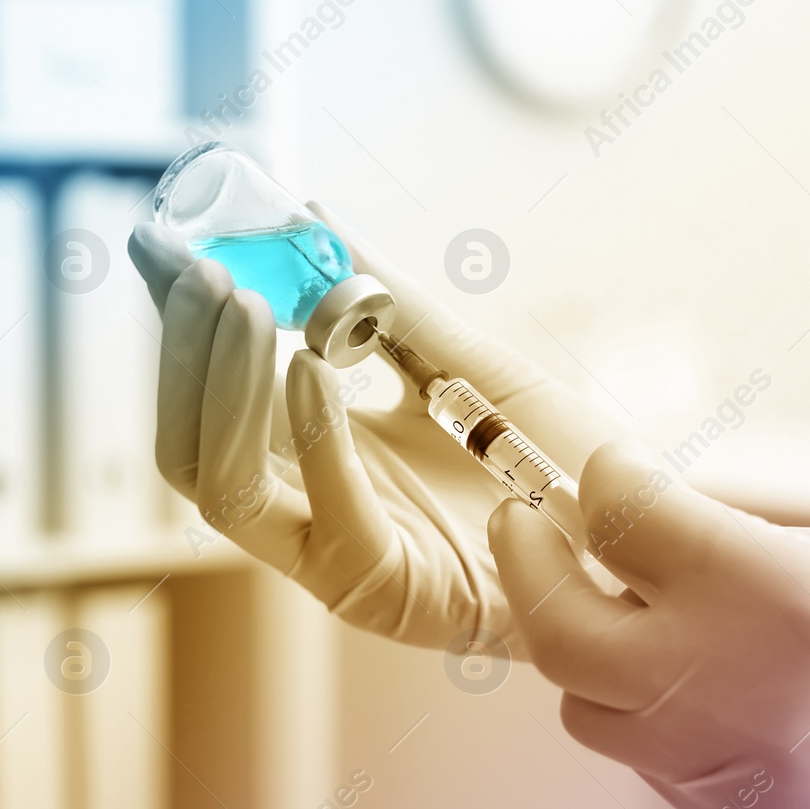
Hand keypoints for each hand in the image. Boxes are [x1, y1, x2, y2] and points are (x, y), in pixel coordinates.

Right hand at [127, 204, 620, 648]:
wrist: (644, 540)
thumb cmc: (562, 462)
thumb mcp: (473, 364)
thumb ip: (391, 306)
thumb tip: (311, 217)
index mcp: (327, 454)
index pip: (219, 392)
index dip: (184, 324)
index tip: (165, 243)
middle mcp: (317, 507)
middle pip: (198, 444)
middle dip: (185, 355)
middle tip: (196, 270)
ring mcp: (341, 556)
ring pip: (230, 486)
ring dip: (225, 390)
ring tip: (241, 302)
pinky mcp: (386, 591)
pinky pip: (326, 516)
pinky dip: (313, 438)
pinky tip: (310, 367)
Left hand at [489, 441, 809, 808]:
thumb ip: (777, 546)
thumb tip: (678, 532)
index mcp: (800, 602)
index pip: (631, 525)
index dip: (597, 484)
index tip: (593, 471)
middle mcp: (751, 702)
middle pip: (561, 633)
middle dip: (530, 567)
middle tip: (533, 527)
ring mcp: (747, 788)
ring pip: (592, 712)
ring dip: (590, 650)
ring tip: (630, 607)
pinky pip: (657, 768)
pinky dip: (655, 714)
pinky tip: (706, 681)